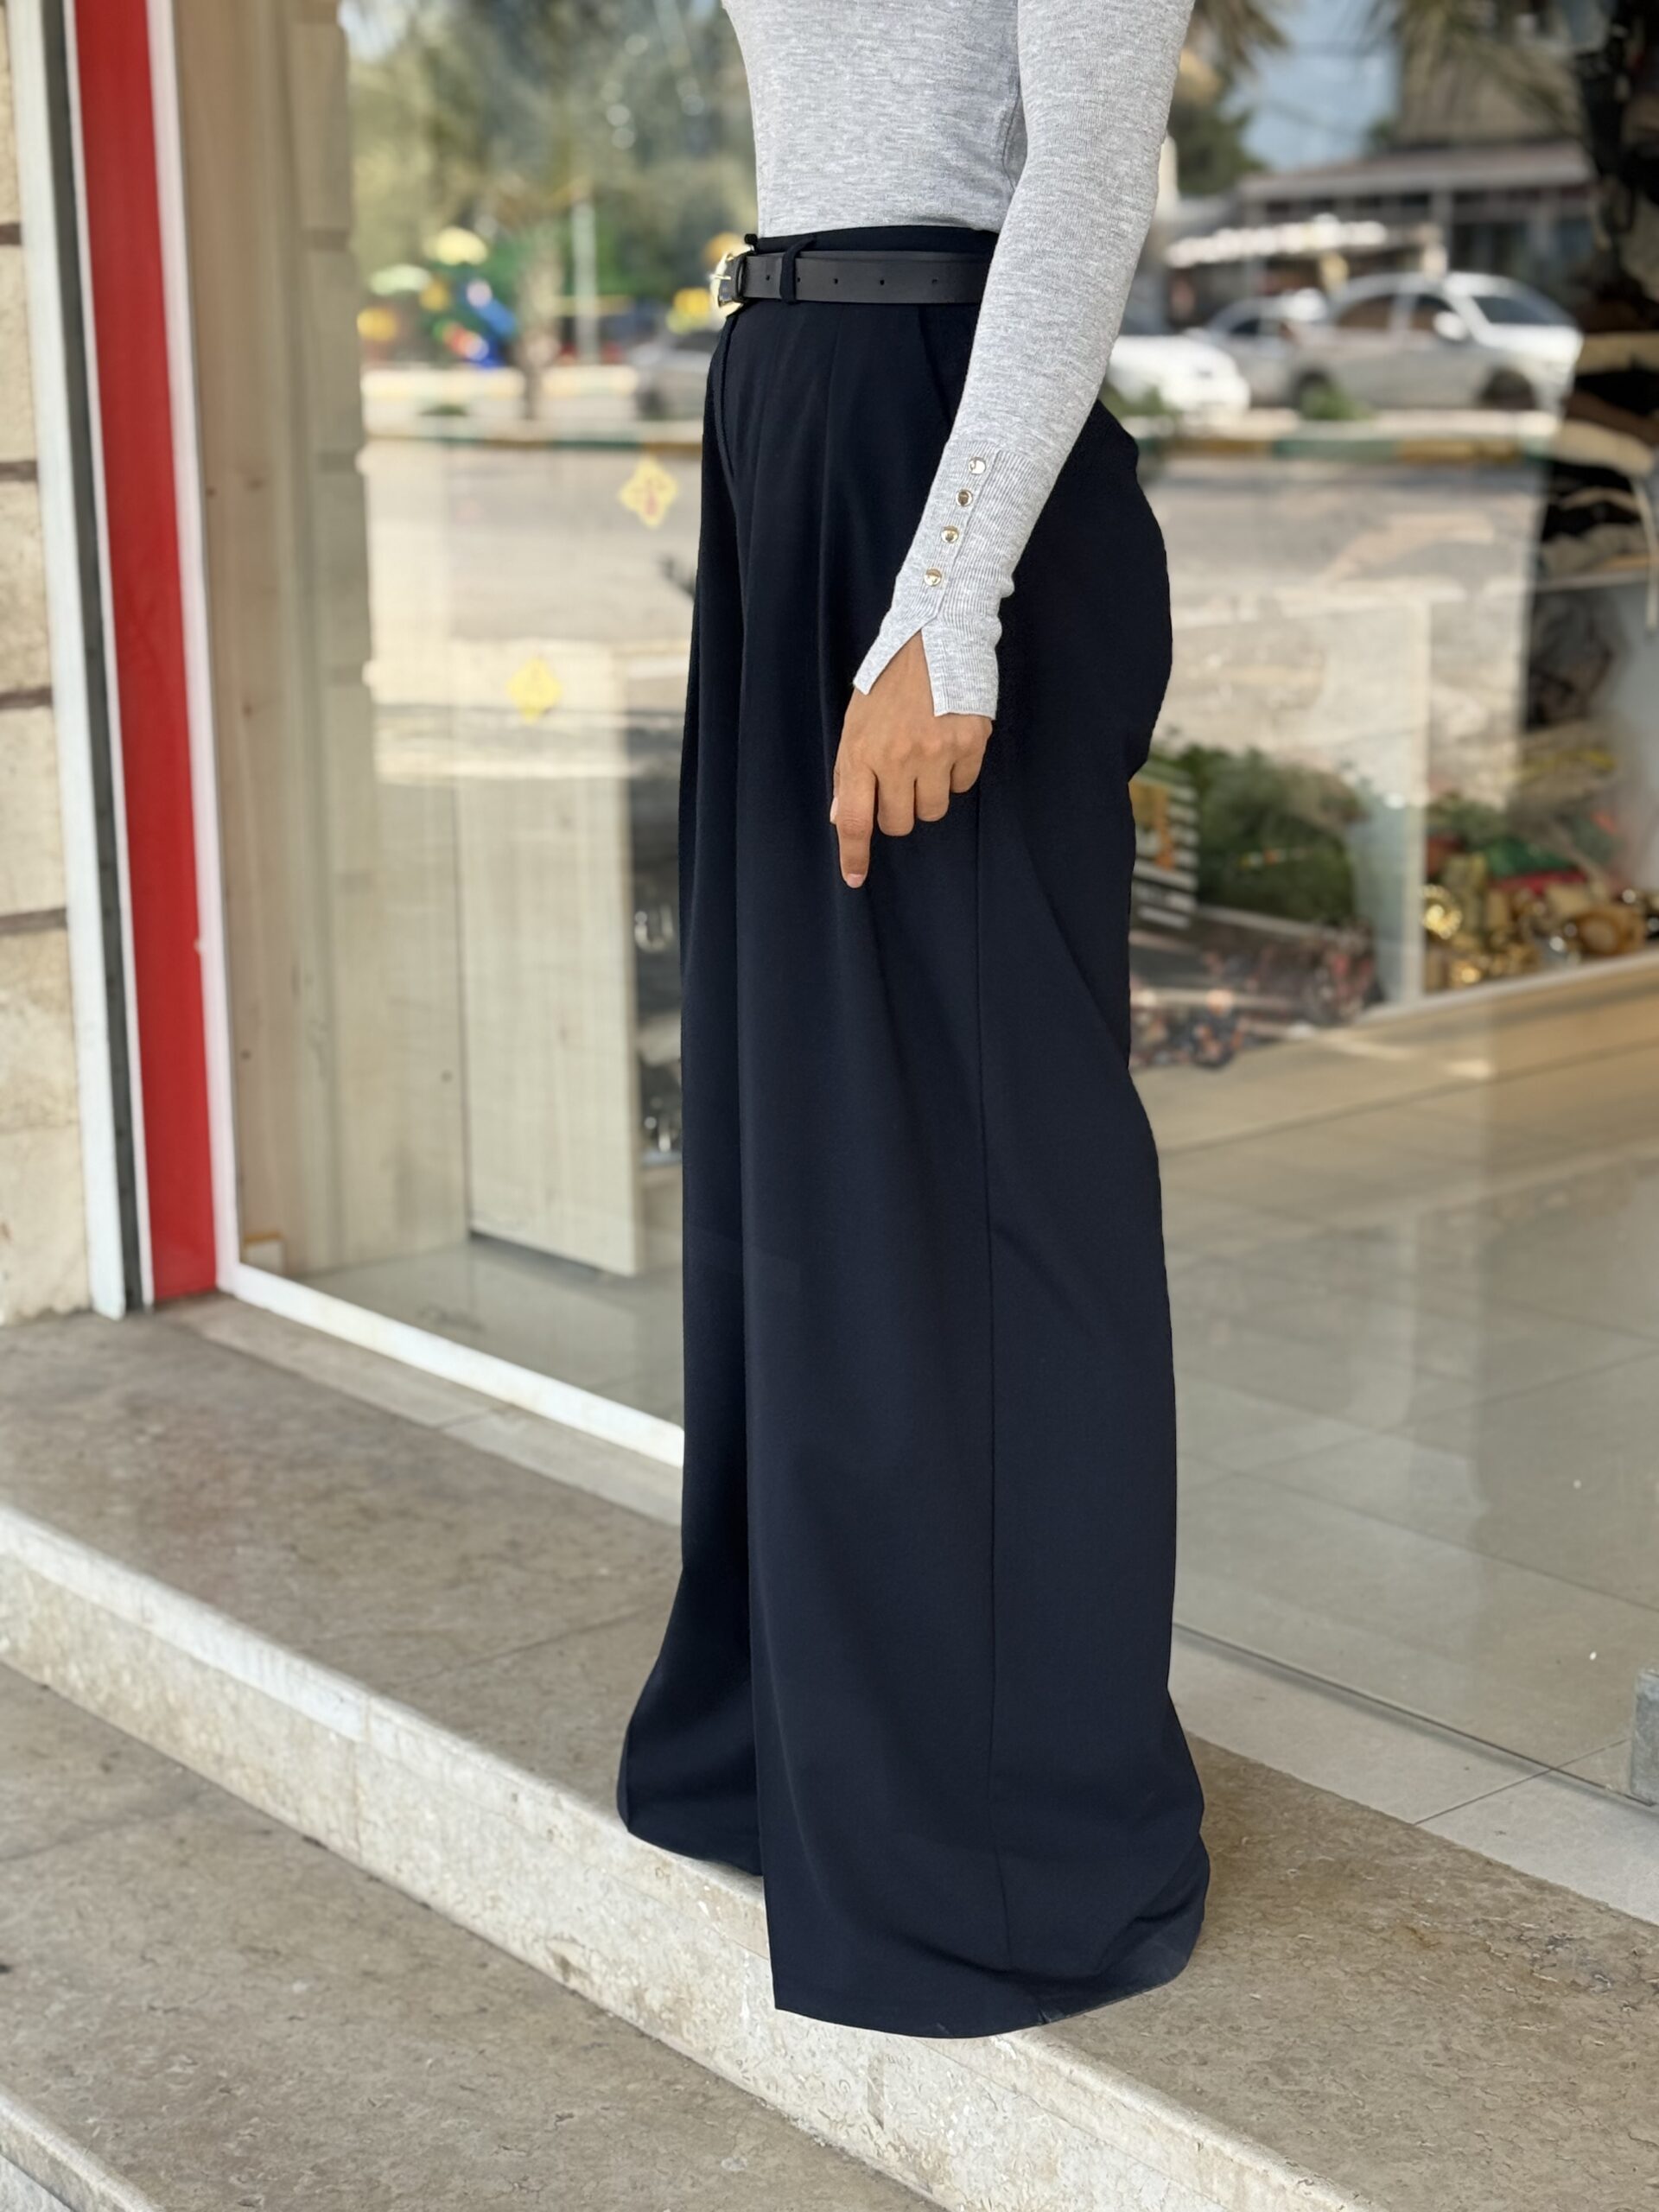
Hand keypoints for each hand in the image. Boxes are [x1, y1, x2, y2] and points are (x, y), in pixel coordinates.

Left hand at [830, 633, 991, 887]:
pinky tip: (948, 742)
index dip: (854, 854)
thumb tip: (841, 817)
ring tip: (926, 757)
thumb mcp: (856, 722)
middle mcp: (897, 757)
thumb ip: (849, 772)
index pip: (854, 819)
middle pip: (898, 823)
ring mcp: (936, 752)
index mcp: (861, 751)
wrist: (934, 635)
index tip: (854, 878)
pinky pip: (962, 786)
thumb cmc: (889, 681)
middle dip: (898, 810)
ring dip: (928, 795)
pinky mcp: (970, 744)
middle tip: (900, 780)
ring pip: (932, 811)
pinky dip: (954, 774)